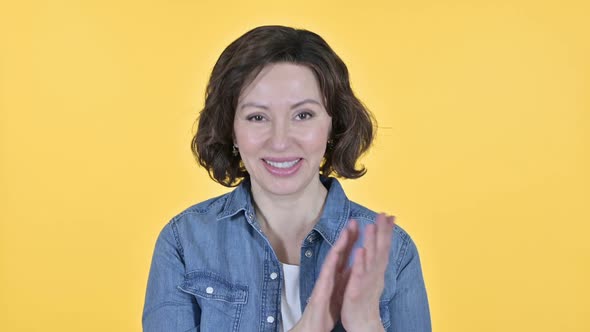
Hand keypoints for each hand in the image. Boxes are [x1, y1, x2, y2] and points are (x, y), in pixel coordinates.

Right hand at [289, 217, 359, 331]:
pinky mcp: (320, 290)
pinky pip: (326, 275)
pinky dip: (331, 263)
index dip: (354, 239)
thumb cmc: (325, 310)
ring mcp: (324, 281)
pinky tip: (335, 254)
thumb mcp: (339, 290)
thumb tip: (351, 266)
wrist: (314, 326)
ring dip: (339, 244)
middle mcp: (330, 275)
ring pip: (332, 259)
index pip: (346, 254)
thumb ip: (344, 277)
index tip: (361, 225)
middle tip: (354, 220)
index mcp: (337, 275)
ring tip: (346, 231)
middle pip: (340, 252)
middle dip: (347, 236)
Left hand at [340, 214, 393, 331]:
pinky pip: (358, 276)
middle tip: (383, 215)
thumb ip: (375, 260)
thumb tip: (378, 246)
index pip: (383, 247)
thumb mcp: (372, 277)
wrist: (363, 324)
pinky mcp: (357, 291)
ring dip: (371, 243)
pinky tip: (360, 251)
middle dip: (381, 232)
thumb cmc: (365, 299)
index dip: (386, 231)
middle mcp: (375, 274)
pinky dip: (360, 263)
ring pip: (370, 260)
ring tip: (371, 227)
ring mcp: (366, 282)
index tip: (389, 215)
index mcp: (376, 270)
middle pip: (380, 250)